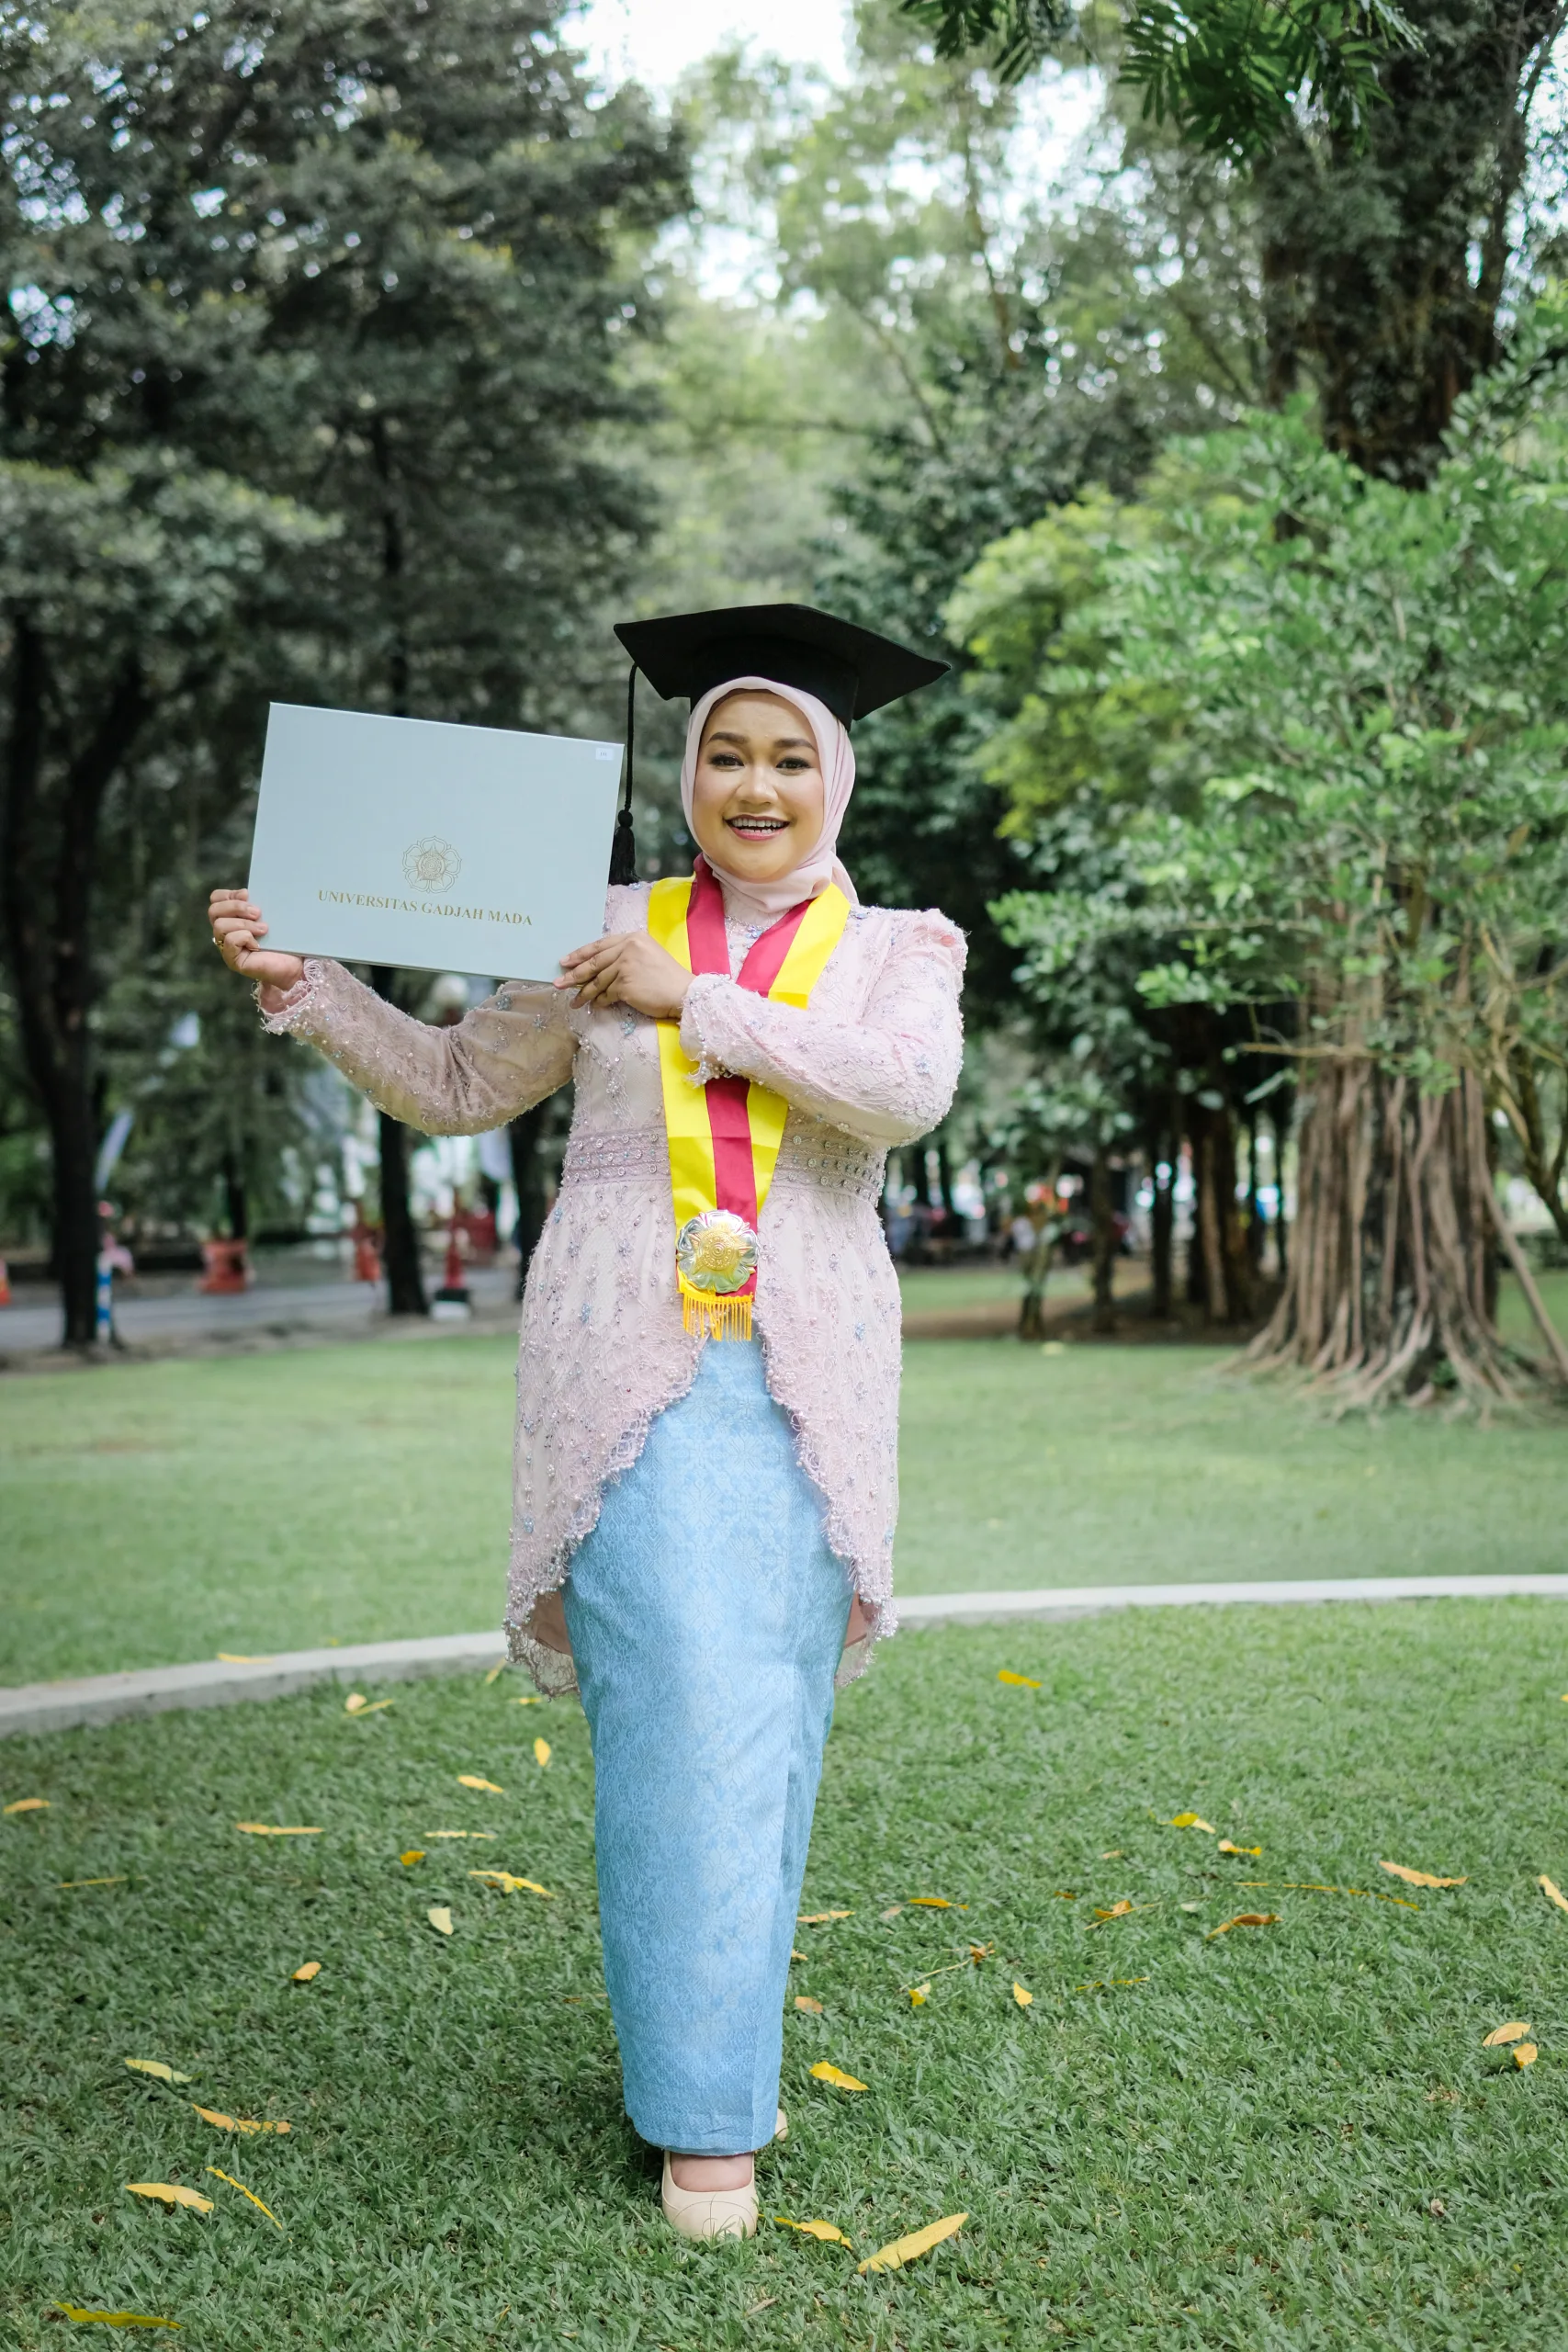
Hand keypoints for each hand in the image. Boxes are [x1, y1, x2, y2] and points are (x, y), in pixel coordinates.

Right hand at [208, 888, 304, 1003]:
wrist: (297, 964)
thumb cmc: (287, 939)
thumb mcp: (272, 915)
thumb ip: (259, 902)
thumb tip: (249, 891)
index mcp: (232, 917)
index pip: (216, 899)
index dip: (228, 894)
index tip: (248, 894)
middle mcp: (226, 932)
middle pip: (213, 910)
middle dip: (236, 907)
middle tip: (258, 912)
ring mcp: (228, 947)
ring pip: (220, 925)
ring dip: (244, 923)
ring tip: (264, 929)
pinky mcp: (233, 960)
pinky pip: (229, 941)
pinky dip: (245, 937)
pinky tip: (259, 944)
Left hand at [556, 931, 691, 1020]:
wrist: (684, 994)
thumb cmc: (668, 978)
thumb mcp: (648, 956)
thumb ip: (626, 955)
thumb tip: (598, 969)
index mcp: (633, 938)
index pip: (599, 945)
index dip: (580, 954)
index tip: (565, 961)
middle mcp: (628, 948)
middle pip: (594, 963)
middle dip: (574, 974)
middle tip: (559, 982)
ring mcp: (625, 966)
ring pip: (597, 981)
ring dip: (584, 993)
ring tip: (574, 1002)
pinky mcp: (625, 985)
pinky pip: (606, 995)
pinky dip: (600, 1002)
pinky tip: (596, 1006)